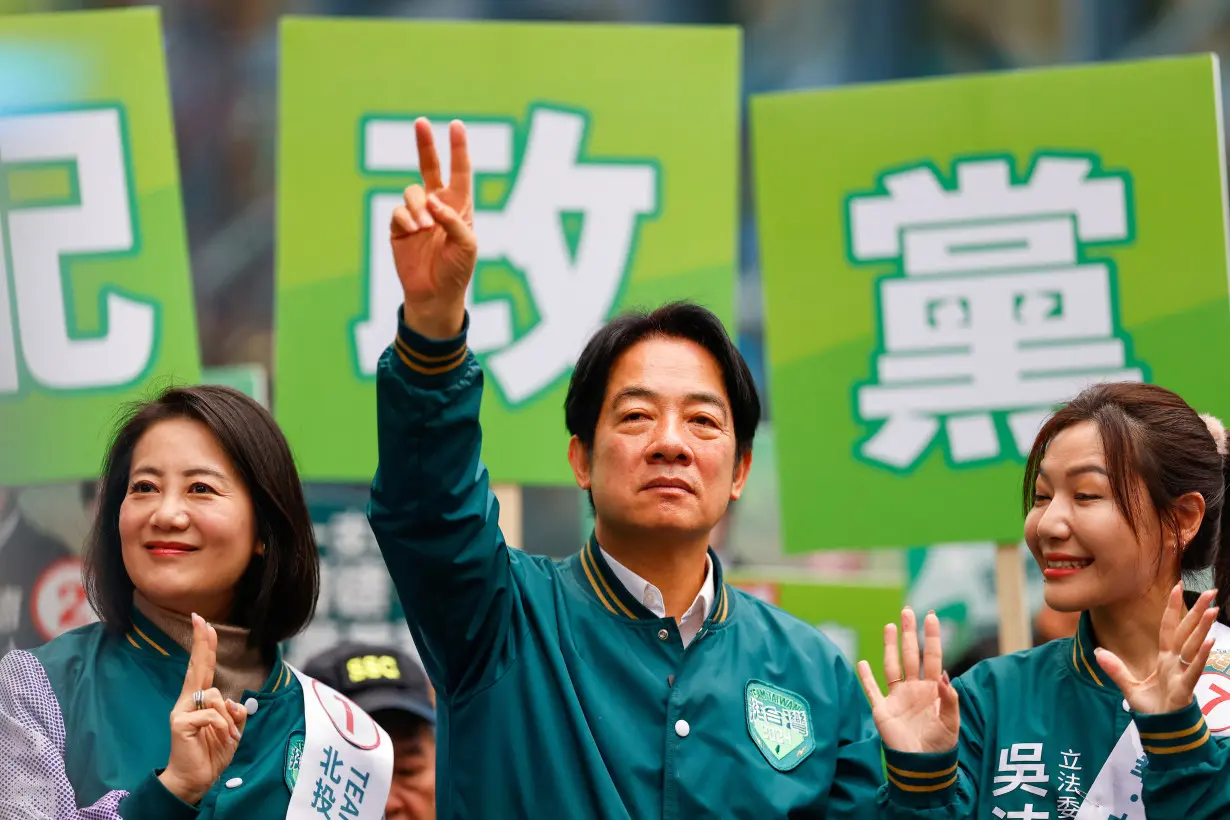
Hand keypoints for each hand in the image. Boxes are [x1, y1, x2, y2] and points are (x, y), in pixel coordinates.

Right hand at [158, 613, 248, 804]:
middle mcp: (188, 701)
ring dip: (229, 719)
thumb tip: (232, 701)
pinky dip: (223, 727)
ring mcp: (181, 711)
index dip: (205, 646)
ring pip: (216, 697)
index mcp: (200, 700)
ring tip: (227, 737)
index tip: (203, 622)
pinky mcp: (180, 723)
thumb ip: (234, 711)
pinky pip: (211, 714)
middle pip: (197, 667)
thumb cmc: (213, 752)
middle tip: (200, 619)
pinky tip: (221, 739)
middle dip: (202, 643)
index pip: (203, 668)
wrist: (196, 779)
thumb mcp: (232, 729)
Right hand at [390, 118, 476, 339]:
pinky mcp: (399, 227)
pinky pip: (399, 211)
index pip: (459, 172)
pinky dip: (407, 219)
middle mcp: (437, 205)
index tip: (456, 125)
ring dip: (418, 206)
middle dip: (426, 145)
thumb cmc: (457, 270)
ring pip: (412, 192)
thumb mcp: (466, 245)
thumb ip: (454, 220)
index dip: (458, 149)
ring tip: (425, 227)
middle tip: (421, 122)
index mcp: (459, 206)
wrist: (435, 295)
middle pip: (430, 167)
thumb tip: (432, 201)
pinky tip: (414, 232)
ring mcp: (417, 215)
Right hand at [858, 608, 959, 753]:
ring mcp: (897, 697)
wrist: (921, 767)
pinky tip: (861, 662)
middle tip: (907, 611)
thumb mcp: (951, 723)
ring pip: (892, 665)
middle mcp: (914, 688)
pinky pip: (872, 690)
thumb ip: (949, 699)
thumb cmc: (940, 745)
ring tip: (889, 626)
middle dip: (909, 633)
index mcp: (932, 690)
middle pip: (911, 655)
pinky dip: (866, 677)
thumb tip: (943, 674)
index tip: (931, 616)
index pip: (932, 657)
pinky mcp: (882, 709)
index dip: (932, 637)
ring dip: (890, 646)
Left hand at [1096, 583, 1218, 714]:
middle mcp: (1176, 662)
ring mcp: (1182, 673)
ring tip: (1213, 609)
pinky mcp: (1184, 687)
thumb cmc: (1153, 708)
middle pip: (1186, 631)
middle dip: (1197, 612)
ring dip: (1203, 627)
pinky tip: (1210, 640)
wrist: (1162, 730)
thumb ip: (1115, 669)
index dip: (1172, 609)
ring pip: (1194, 646)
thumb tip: (1098, 652)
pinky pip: (1194, 669)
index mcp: (1164, 659)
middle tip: (1211, 592)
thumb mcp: (1129, 686)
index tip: (1177, 587)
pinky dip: (1201, 655)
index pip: (1169, 628)